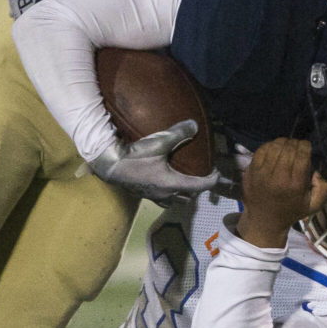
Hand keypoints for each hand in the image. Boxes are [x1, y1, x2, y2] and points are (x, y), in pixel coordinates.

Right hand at [88, 120, 219, 204]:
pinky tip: (164, 185)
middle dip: (198, 190)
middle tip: (201, 177)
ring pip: (175, 202)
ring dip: (183, 195)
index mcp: (173, 183)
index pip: (200, 186)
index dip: (212, 180)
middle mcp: (165, 193)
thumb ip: (178, 133)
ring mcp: (153, 196)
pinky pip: (162, 200)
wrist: (110, 165)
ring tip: (185, 185)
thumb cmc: (135, 156)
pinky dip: (169, 195)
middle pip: (189, 198)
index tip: (216, 173)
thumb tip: (195, 125)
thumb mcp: (159, 142)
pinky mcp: (143, 195)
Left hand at [237, 138, 326, 247]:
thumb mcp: (313, 205)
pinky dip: (269, 146)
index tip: (306, 146)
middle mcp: (278, 178)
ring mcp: (262, 174)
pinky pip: (260, 151)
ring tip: (286, 146)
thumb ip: (323, 188)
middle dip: (295, 143)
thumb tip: (316, 171)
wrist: (264, 221)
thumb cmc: (290, 211)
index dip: (305, 146)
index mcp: (295, 185)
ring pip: (274, 147)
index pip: (302, 155)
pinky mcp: (250, 172)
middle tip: (297, 145)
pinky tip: (274, 149)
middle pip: (288, 149)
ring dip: (282, 142)